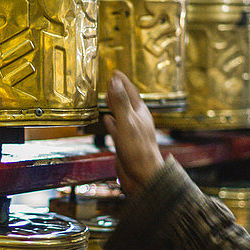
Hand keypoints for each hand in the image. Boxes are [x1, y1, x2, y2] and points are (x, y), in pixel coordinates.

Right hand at [103, 71, 163, 196]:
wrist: (142, 177)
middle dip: (119, 91)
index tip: (115, 72)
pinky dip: (111, 122)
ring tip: (106, 97)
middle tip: (110, 80)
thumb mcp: (127, 122)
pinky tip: (107, 120)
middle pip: (127, 101)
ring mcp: (131, 132)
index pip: (131, 92)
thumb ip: (120, 102)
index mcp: (140, 113)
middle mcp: (137, 121)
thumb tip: (114, 81)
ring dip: (114, 105)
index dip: (123, 82)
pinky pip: (117, 128)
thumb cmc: (138, 151)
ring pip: (122, 114)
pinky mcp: (125, 144)